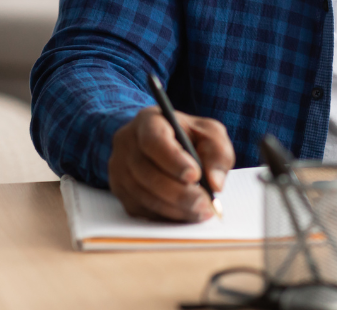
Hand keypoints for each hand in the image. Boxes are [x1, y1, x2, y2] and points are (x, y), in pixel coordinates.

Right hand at [108, 106, 234, 221]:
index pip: (154, 139)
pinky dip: (164, 216)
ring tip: (201, 212)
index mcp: (148, 121)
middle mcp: (126, 143)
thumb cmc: (188, 136)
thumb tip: (215, 184)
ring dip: (174, 208)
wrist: (164, 143)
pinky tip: (185, 214)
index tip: (195, 175)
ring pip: (142, 194)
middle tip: (204, 203)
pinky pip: (140, 209)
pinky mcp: (119, 191)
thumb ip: (218, 153)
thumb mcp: (209, 133)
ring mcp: (118, 168)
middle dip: (178, 193)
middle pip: (146, 172)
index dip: (173, 160)